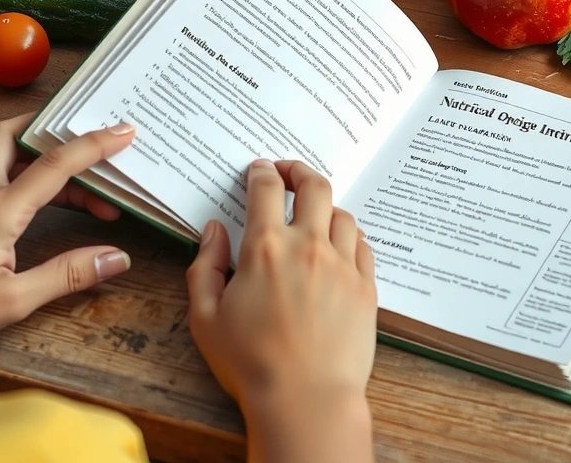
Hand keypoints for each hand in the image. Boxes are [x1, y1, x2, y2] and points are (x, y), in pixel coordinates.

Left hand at [0, 114, 135, 366]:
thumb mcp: (14, 301)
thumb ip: (68, 274)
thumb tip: (117, 258)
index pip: (56, 165)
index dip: (95, 145)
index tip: (124, 132)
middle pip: (15, 133)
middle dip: (53, 129)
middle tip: (85, 146)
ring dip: (27, 147)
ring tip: (59, 174)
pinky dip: (2, 163)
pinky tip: (14, 190)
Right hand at [186, 159, 376, 462]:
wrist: (305, 399)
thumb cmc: (251, 363)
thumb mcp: (205, 317)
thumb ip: (204, 266)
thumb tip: (213, 231)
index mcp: (265, 247)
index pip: (265, 189)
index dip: (261, 172)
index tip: (258, 170)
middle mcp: (308, 246)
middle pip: (314, 186)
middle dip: (299, 170)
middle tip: (289, 172)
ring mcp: (342, 265)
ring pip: (342, 214)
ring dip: (326, 206)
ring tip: (315, 214)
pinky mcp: (365, 287)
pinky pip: (363, 246)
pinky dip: (350, 236)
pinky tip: (340, 245)